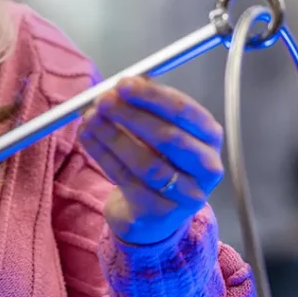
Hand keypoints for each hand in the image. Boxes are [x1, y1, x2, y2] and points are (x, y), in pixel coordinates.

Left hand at [79, 77, 223, 245]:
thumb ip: (145, 105)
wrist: (153, 213)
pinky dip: (104, 155)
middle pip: (170, 139)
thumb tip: (123, 83)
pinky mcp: (158, 212)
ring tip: (90, 119)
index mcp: (209, 138)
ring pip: (147, 163)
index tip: (124, 84)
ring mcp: (185, 194)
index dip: (153, 96)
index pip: (186, 112)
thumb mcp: (158, 130)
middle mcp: (206, 167)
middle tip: (103, 101)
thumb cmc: (159, 160)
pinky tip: (88, 137)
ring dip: (114, 136)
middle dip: (132, 116)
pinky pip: (128, 180)